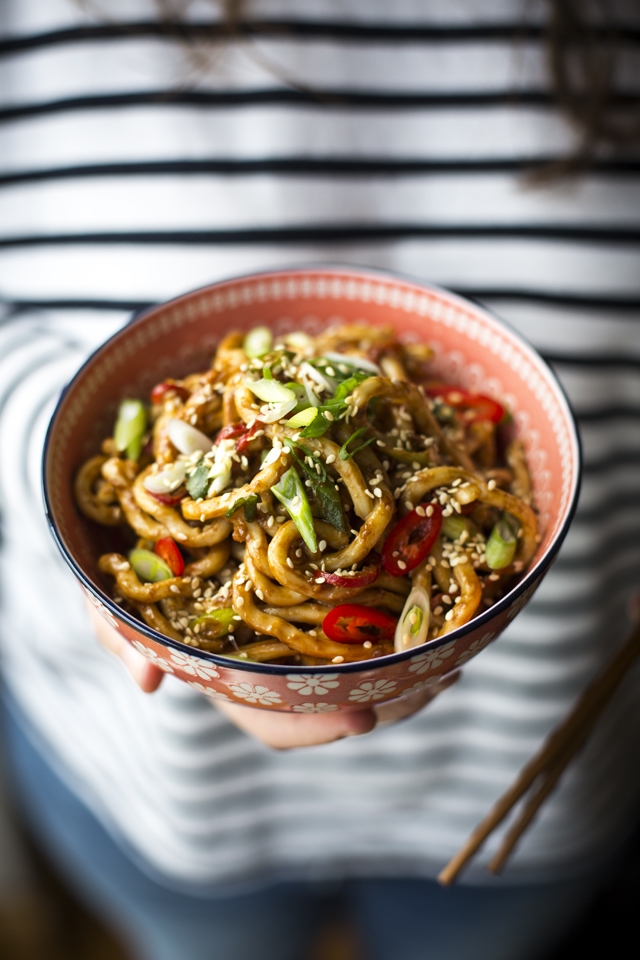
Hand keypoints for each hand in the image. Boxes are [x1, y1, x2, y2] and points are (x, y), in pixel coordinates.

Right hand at [86, 601, 459, 747]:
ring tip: (452, 651)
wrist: (161, 517)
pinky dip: (405, 632)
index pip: (273, 719)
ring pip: (363, 672)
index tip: (363, 716)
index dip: (315, 726)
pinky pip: (368, 631)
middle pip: (336, 704)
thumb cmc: (134, 565)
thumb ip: (118, 634)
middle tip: (437, 677)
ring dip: (411, 672)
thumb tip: (146, 683)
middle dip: (389, 701)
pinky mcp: (319, 607)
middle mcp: (270, 666)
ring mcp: (297, 639)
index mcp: (227, 676)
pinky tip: (436, 617)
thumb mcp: (110, 595)